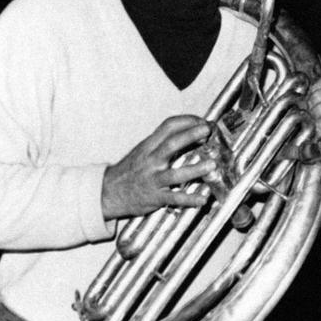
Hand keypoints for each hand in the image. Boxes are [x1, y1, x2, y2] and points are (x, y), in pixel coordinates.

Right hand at [102, 115, 216, 219]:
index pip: (168, 126)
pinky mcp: (155, 197)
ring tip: (211, 165)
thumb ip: (163, 143)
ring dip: (195, 170)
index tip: (202, 121)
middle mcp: (150, 161)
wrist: (109, 192)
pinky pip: (174, 198)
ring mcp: (152, 179)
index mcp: (149, 146)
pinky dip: (189, 199)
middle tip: (207, 130)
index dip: (187, 121)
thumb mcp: (144, 151)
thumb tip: (192, 132)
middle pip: (171, 145)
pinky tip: (202, 199)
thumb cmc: (131, 170)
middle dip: (190, 135)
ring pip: (174, 174)